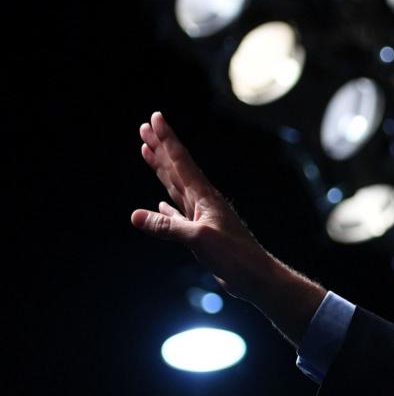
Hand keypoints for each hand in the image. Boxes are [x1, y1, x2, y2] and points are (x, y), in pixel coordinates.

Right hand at [131, 112, 323, 343]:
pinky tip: (159, 204)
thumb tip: (135, 216)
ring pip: (175, 187)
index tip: (155, 119)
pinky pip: (179, 214)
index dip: (167, 140)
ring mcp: (202, 217)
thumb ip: (169, 227)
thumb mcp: (199, 239)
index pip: (181, 162)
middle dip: (160, 148)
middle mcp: (203, 202)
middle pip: (176, 169)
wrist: (255, 277)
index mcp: (205, 198)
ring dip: (161, 170)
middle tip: (143, 128)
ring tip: (147, 152)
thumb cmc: (235, 257)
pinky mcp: (201, 234)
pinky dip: (168, 208)